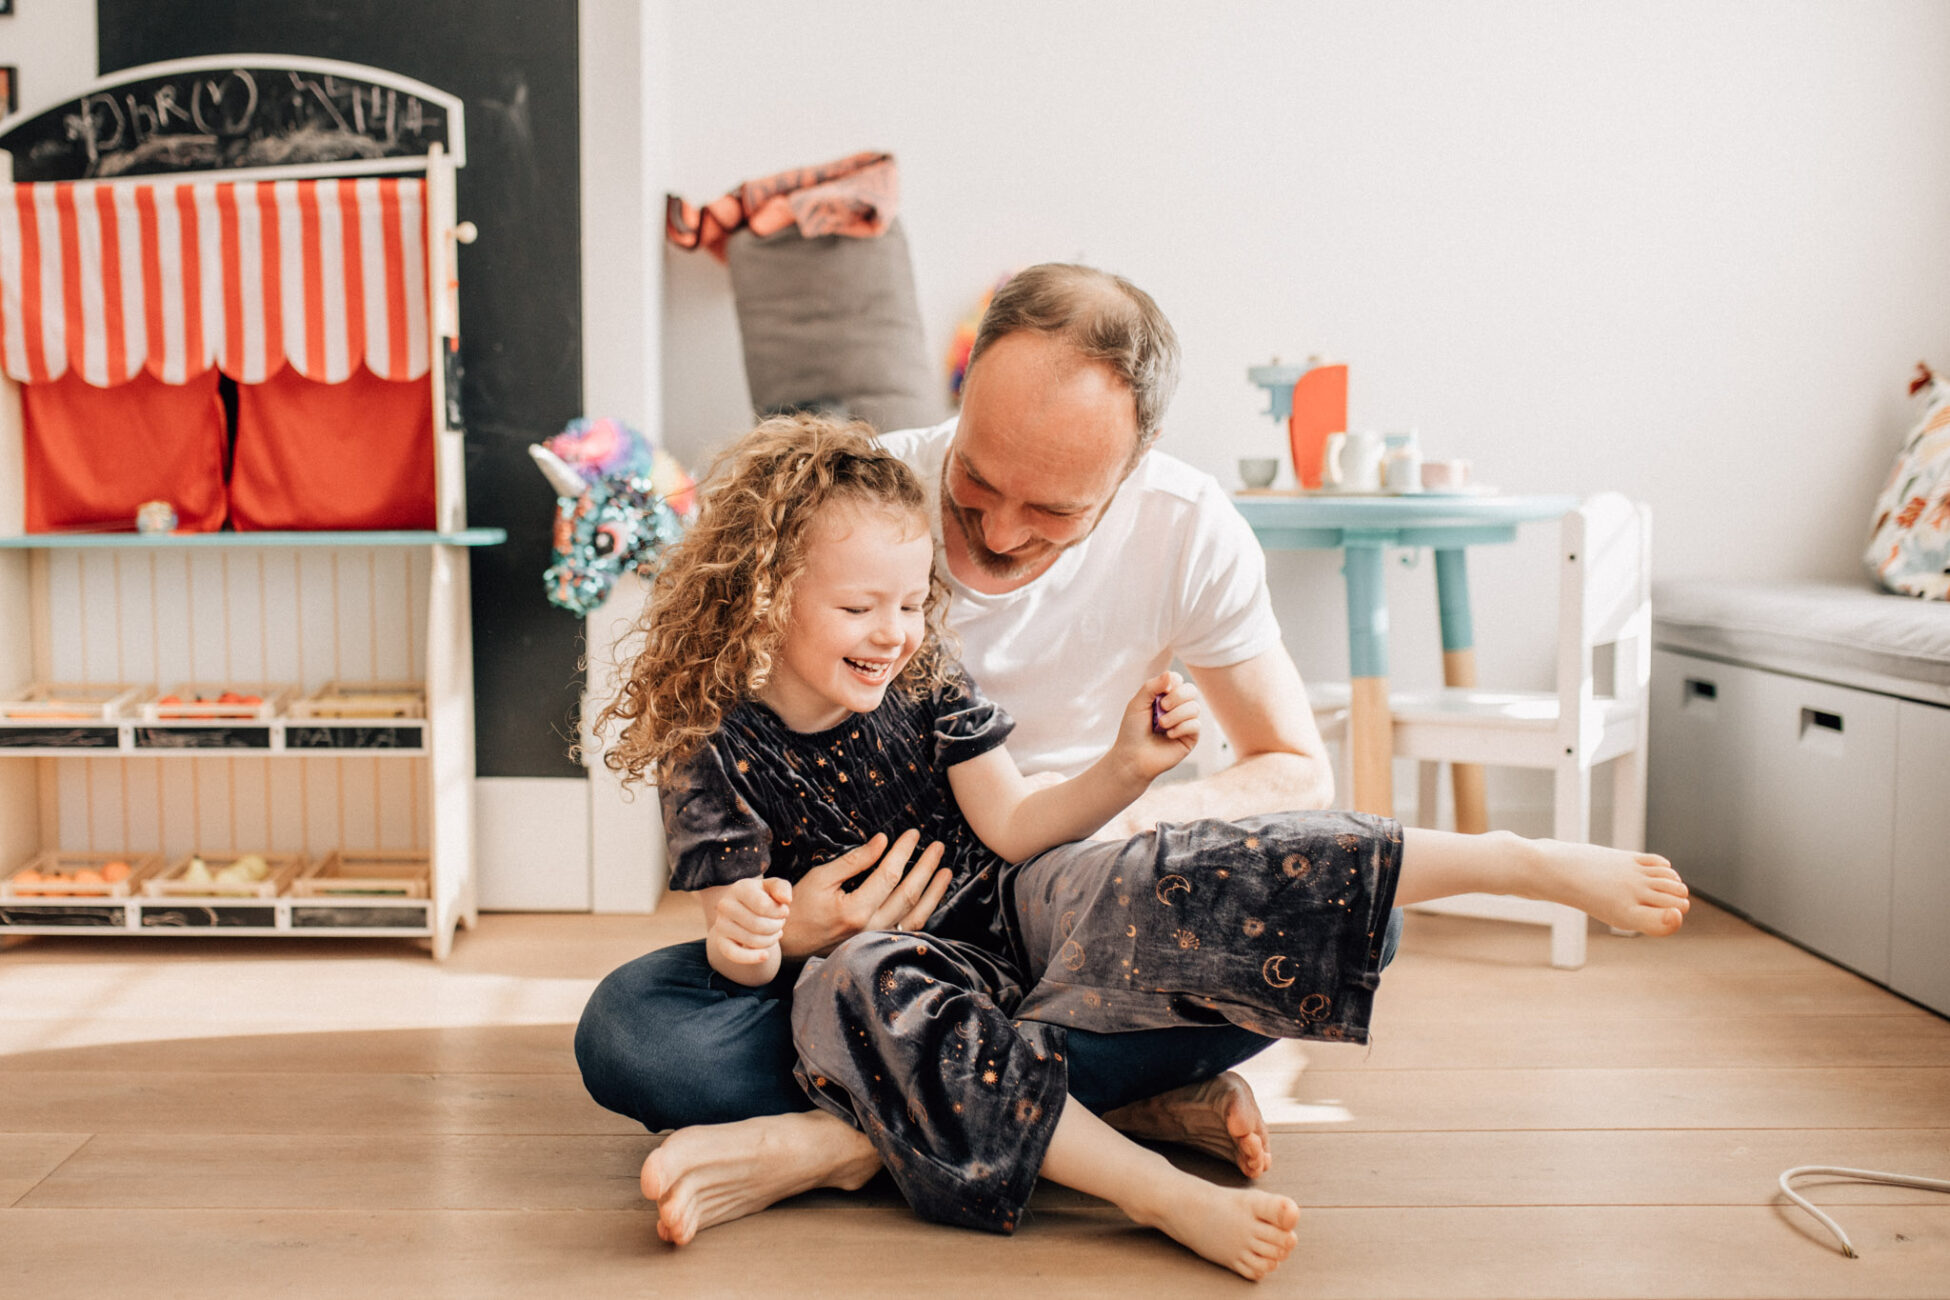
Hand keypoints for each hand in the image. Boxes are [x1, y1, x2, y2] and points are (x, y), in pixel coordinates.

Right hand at [708, 875, 792, 967]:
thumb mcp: (773, 887)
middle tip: (780, 923)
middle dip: (776, 926)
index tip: (784, 912)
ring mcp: (721, 924)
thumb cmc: (763, 897)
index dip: (780, 912)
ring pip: (752, 940)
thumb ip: (782, 888)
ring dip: (771, 939)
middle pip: (758, 924)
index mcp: (739, 889)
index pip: (763, 906)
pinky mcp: (720, 942)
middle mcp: (725, 905)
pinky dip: (752, 958)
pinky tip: (766, 956)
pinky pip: (734, 955)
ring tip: (775, 932)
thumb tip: (786, 900)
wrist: (743, 910)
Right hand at [779, 829, 951, 958]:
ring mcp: (875, 940)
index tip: (913, 834)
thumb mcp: (821, 878)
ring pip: (915, 916)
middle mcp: (870, 928)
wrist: (786, 944)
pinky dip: (924, 913)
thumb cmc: (798, 907)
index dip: (903, 852)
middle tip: (938, 847)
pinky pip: (908, 929)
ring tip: (946, 872)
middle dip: (926, 868)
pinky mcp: (875, 946)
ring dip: (933, 892)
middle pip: (908, 894)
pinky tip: (932, 898)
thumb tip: (882, 841)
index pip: (889, 875)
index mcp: (855, 910)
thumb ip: (854, 861)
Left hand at [1113, 670, 1200, 783]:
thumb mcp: (1137, 704)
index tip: (1161, 692)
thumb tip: (1170, 674)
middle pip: (1191, 690)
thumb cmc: (1132, 731)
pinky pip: (1196, 725)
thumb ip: (1152, 686)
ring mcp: (1185, 722)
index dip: (1173, 682)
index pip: (1178, 680)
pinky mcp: (1190, 738)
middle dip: (1178, 696)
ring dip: (1176, 715)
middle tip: (1163, 706)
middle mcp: (1177, 708)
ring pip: (1194, 708)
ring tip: (1161, 724)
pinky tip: (1169, 735)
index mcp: (1164, 697)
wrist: (1132, 757)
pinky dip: (1182, 727)